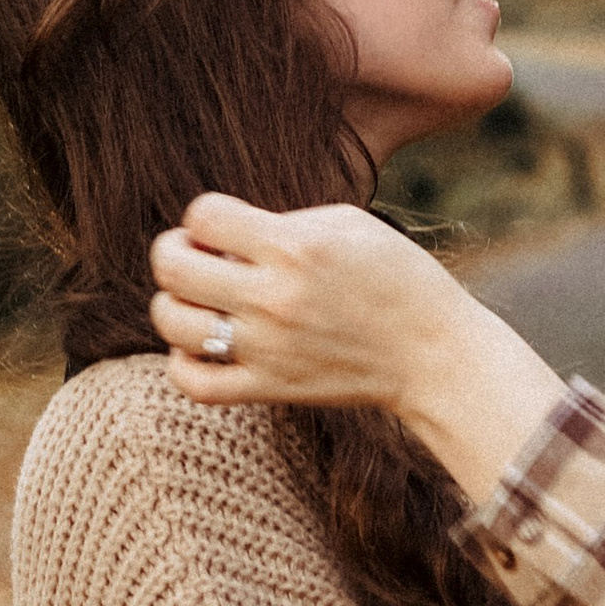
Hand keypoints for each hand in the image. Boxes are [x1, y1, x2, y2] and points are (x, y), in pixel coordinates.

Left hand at [148, 195, 565, 503]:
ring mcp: (268, 348)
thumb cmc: (395, 277)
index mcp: (295, 247)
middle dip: (174, 251)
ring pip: (172, 323)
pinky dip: (183, 362)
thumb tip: (220, 234)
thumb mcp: (347, 223)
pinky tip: (203, 345)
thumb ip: (280, 221)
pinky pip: (193, 382)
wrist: (432, 353)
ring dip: (174, 304)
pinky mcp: (270, 389)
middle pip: (172, 266)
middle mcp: (274, 298)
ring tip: (198, 300)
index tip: (224, 228)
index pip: (202, 216)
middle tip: (197, 256)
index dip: (204, 216)